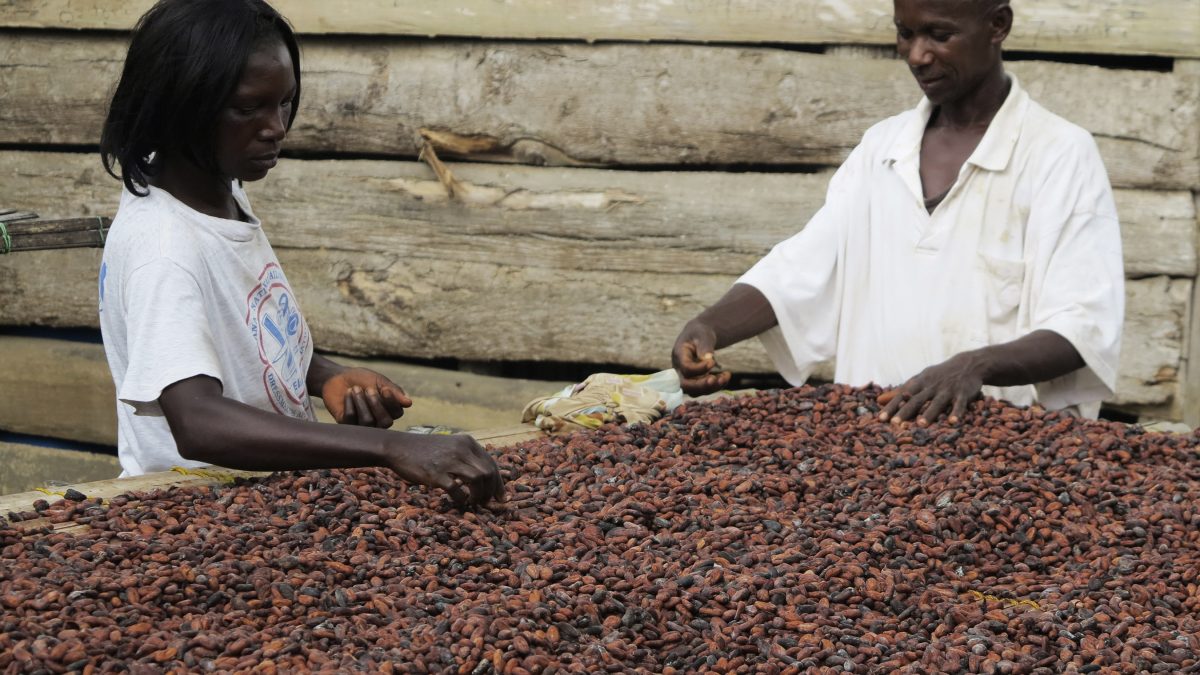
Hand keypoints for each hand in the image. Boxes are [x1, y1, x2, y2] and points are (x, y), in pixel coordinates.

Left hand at [321, 368, 412, 427]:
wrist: (338, 377)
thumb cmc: (361, 379)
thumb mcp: (379, 381)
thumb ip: (394, 391)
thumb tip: (409, 403)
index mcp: (389, 409)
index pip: (397, 413)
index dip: (391, 402)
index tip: (384, 389)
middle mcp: (378, 420)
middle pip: (385, 422)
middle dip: (376, 404)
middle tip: (368, 389)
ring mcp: (363, 425)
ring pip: (368, 422)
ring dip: (361, 402)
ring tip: (355, 389)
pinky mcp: (347, 425)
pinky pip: (351, 419)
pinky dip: (349, 402)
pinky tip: (347, 394)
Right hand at [386, 434, 505, 506]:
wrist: (398, 447)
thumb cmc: (425, 450)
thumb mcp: (450, 446)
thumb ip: (466, 458)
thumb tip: (484, 478)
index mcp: (467, 442)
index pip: (491, 464)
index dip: (499, 483)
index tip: (501, 498)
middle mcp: (461, 449)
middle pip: (488, 473)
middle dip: (491, 491)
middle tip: (486, 502)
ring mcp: (449, 461)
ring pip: (478, 479)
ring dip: (478, 495)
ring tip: (472, 502)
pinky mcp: (436, 473)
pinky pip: (457, 490)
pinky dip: (461, 499)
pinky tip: (459, 501)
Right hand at [672, 322, 732, 395]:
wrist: (699, 336)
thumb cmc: (700, 333)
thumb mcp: (703, 334)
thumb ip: (704, 345)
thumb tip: (708, 359)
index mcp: (679, 355)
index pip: (685, 368)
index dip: (699, 369)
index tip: (713, 362)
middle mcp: (679, 369)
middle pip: (685, 385)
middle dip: (702, 385)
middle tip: (716, 379)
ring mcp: (686, 378)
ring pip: (695, 391)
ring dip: (712, 387)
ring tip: (726, 375)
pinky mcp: (694, 382)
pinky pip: (703, 390)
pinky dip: (715, 386)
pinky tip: (725, 376)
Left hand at [877, 352, 985, 425]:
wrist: (968, 364)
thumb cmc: (938, 376)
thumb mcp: (919, 380)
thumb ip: (901, 391)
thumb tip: (878, 400)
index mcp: (919, 383)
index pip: (902, 396)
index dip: (891, 407)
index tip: (881, 419)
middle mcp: (931, 386)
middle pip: (917, 400)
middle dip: (906, 412)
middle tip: (895, 424)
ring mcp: (947, 390)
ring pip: (936, 402)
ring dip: (929, 413)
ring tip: (921, 425)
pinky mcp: (963, 393)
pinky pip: (959, 404)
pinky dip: (956, 412)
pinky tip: (953, 422)